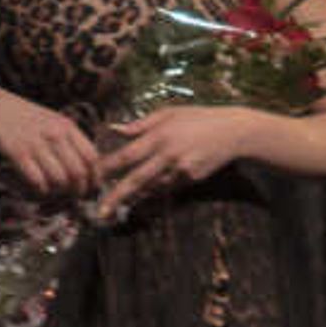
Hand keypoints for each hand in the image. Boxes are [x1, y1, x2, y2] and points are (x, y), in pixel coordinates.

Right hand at [0, 85, 99, 203]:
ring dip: (58, 194)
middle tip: (72, 198)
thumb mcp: (51, 120)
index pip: (92, 157)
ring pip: (59, 180)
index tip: (90, 188)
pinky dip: (40, 191)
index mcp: (66, 126)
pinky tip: (37, 189)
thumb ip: (68, 139)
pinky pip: (37, 180)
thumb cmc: (21, 117)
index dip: (94, 177)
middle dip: (78, 191)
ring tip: (52, 194)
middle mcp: (54, 134)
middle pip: (78, 173)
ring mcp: (36, 142)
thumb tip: (87, 166)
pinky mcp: (16, 151)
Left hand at [99, 107, 253, 212]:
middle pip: (136, 180)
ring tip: (114, 207)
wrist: (234, 132)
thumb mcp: (169, 113)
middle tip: (99, 213)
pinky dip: (155, 189)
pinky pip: (167, 187)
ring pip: (151, 188)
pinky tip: (145, 193)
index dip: (107, 168)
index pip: (126, 155)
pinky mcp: (191, 179)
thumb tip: (115, 129)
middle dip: (116, 198)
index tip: (91, 178)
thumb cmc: (199, 118)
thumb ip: (140, 123)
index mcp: (159, 136)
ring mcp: (181, 170)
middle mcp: (168, 155)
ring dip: (133, 197)